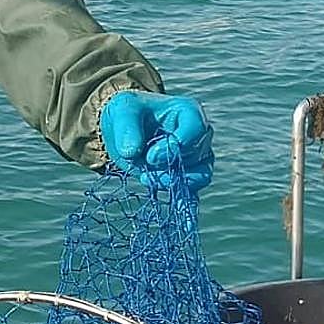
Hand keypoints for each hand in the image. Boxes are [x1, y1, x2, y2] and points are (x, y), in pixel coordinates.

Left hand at [100, 91, 214, 190]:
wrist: (127, 130)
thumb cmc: (130, 113)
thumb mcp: (123, 110)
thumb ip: (127, 129)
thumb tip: (131, 153)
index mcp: (189, 112)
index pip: (196, 130)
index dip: (174, 147)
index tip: (150, 156)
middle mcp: (199, 134)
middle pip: (195, 155)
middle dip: (168, 165)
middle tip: (143, 166)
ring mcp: (197, 157)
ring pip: (199, 175)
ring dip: (172, 182)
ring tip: (147, 179)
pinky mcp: (188, 177)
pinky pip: (194, 191)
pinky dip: (184, 200)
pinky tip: (178, 213)